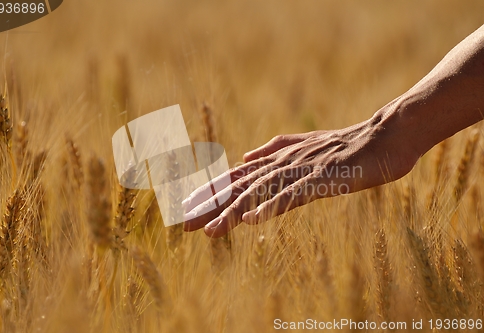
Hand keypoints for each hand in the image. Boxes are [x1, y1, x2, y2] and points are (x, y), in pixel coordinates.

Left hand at [182, 110, 418, 237]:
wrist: (384, 136)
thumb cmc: (347, 147)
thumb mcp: (305, 148)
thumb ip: (274, 149)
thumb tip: (245, 156)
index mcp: (277, 159)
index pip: (236, 178)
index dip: (210, 194)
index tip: (185, 211)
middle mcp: (282, 163)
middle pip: (240, 186)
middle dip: (210, 206)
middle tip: (183, 225)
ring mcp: (301, 170)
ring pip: (260, 193)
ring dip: (233, 212)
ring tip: (210, 232)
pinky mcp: (322, 178)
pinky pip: (293, 195)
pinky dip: (272, 206)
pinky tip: (253, 220)